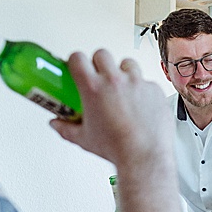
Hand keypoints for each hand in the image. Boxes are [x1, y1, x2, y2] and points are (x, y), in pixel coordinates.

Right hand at [50, 50, 170, 166]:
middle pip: (102, 54)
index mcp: (93, 88)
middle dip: (99, 63)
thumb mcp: (84, 139)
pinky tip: (139, 104)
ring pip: (127, 63)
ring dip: (122, 72)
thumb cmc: (116, 149)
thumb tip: (56, 124)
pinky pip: (146, 81)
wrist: (144, 157)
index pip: (78, 58)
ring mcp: (137, 83)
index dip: (76, 60)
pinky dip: (142, 90)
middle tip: (100, 77)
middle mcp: (115, 81)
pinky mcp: (154, 89)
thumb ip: (66, 128)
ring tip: (122, 89)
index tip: (77, 67)